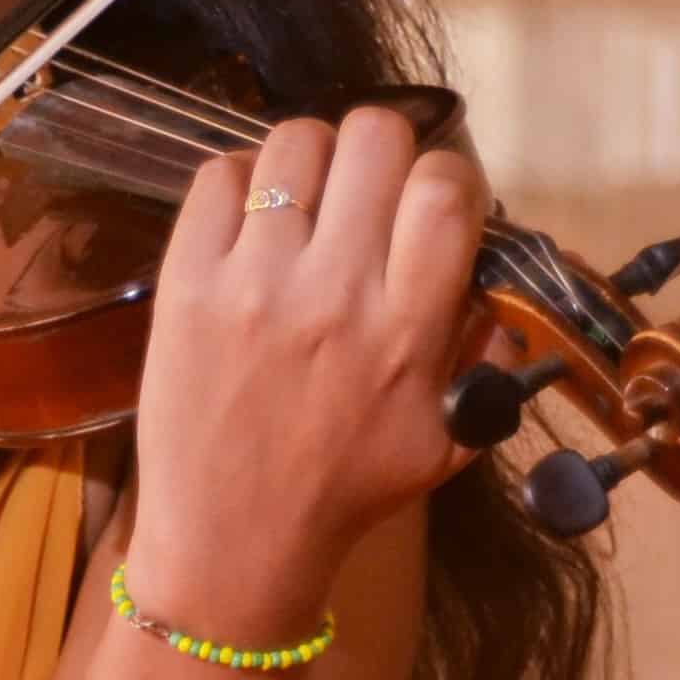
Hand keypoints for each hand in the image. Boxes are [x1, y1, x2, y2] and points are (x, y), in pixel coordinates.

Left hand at [125, 106, 489, 638]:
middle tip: (370, 192)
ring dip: (315, 159)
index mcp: (406, 329)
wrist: (234, 542)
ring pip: (296, 141)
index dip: (449, 175)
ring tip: (310, 201)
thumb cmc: (346, 490)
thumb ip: (484, 350)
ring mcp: (254, 280)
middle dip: (385, 152)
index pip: (445, 190)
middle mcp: (335, 291)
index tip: (434, 203)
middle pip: (375, 138)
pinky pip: (218, 176)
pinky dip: (242, 181)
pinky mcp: (186, 281)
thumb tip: (492, 266)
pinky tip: (253, 219)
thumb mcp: (449, 437)